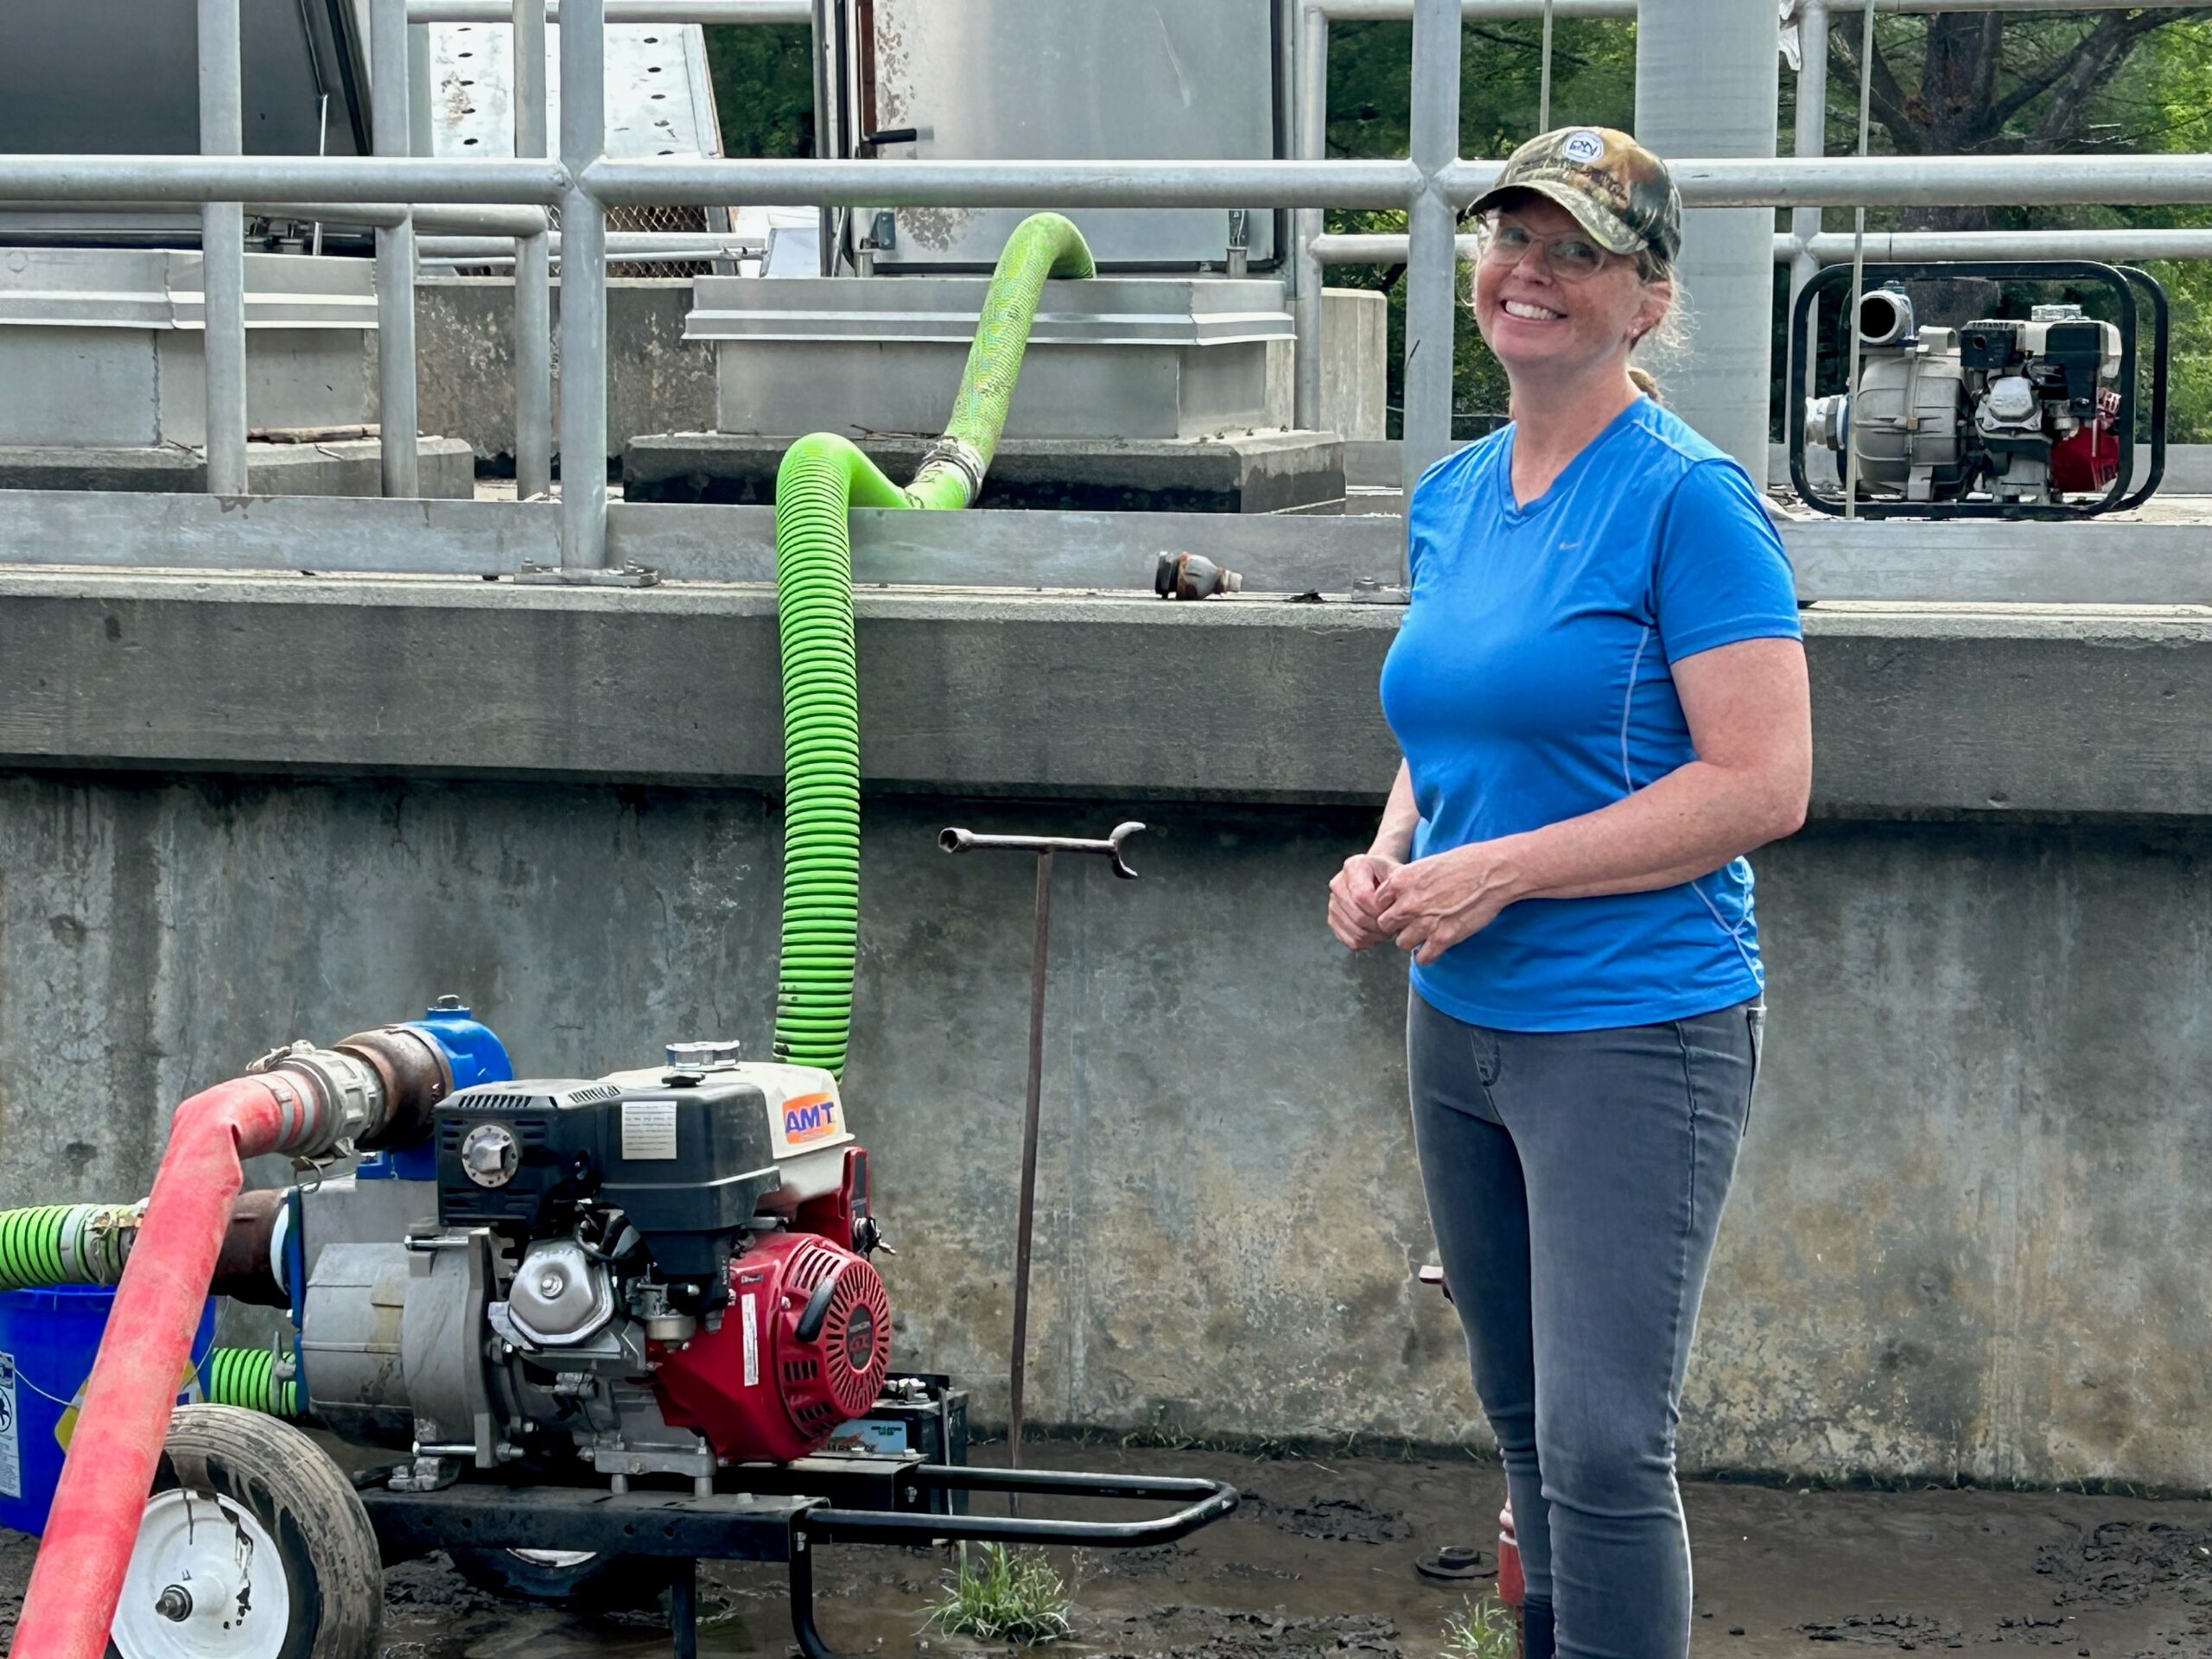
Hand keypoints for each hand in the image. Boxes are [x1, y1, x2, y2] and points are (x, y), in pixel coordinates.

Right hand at [1328, 852, 1402, 950]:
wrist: (1377, 876)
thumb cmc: (1389, 876)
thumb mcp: (1397, 872)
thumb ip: (1397, 887)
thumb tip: (1396, 909)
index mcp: (1353, 866)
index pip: (1362, 896)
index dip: (1380, 911)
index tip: (1393, 913)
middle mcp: (1338, 882)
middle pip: (1357, 915)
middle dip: (1378, 926)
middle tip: (1393, 926)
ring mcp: (1333, 901)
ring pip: (1353, 930)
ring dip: (1373, 936)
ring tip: (1386, 931)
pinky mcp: (1333, 918)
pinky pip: (1348, 939)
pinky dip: (1364, 943)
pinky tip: (1375, 936)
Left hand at [1375, 843, 1527, 965]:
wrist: (1493, 872)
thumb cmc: (1464, 863)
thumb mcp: (1426, 865)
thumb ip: (1407, 882)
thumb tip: (1398, 895)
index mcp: (1401, 881)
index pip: (1377, 903)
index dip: (1388, 907)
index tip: (1399, 908)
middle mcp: (1408, 903)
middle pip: (1385, 925)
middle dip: (1396, 925)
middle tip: (1410, 923)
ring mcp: (1425, 922)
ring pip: (1402, 943)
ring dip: (1412, 941)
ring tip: (1425, 935)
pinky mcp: (1444, 938)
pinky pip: (1423, 958)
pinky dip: (1427, 955)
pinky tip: (1435, 947)